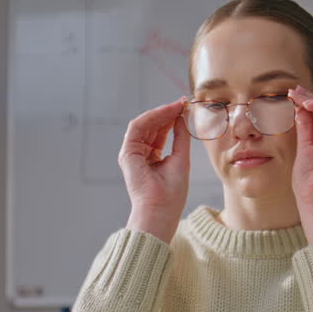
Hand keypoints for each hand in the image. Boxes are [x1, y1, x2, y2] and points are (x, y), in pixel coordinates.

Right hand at [118, 98, 190, 243]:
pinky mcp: (127, 152)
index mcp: (152, 158)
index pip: (161, 133)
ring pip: (144, 124)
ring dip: (161, 113)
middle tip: (182, 102)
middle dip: (167, 113)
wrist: (160, 209)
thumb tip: (182, 117)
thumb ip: (181, 137)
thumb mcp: (181, 159)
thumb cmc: (172, 194)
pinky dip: (152, 117)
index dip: (172, 119)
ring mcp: (132, 153)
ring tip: (177, 105)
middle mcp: (140, 154)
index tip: (185, 107)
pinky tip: (167, 112)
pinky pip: (138, 127)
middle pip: (153, 127)